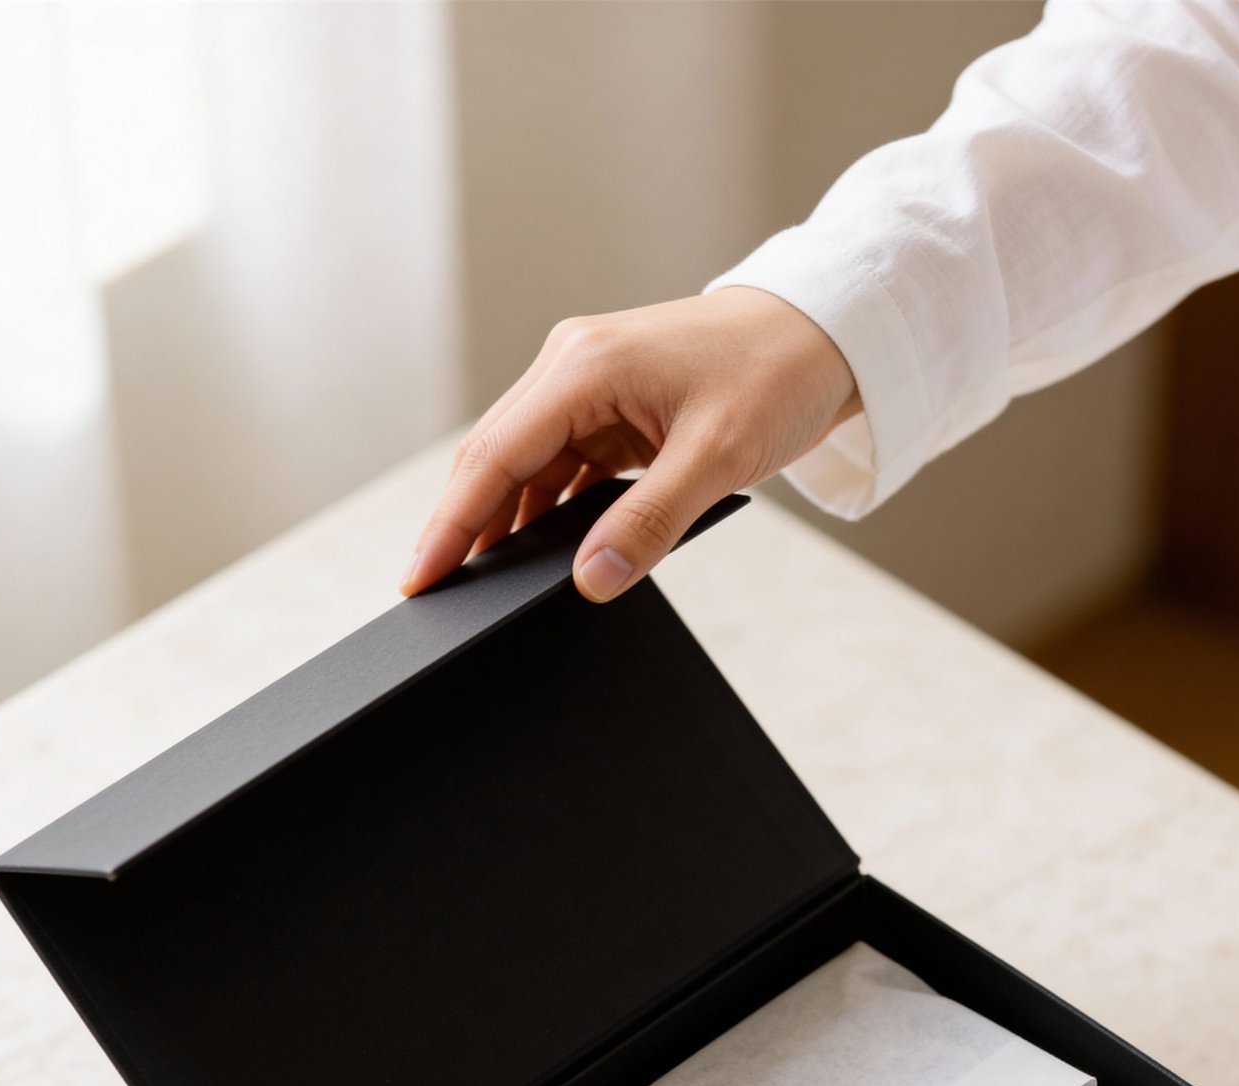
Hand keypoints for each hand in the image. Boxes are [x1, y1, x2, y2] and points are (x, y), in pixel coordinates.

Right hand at [400, 288, 859, 600]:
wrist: (821, 335)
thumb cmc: (774, 378)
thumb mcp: (716, 459)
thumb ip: (649, 524)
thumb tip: (589, 582)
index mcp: (582, 369)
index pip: (493, 457)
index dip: (450, 525)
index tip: (418, 580)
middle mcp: (570, 369)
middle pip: (492, 460)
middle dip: (461, 528)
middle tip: (435, 598)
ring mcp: (586, 387)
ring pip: (522, 466)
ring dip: (504, 523)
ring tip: (482, 589)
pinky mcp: (608, 408)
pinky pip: (559, 467)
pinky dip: (545, 511)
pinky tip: (538, 557)